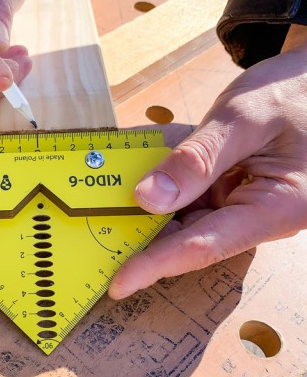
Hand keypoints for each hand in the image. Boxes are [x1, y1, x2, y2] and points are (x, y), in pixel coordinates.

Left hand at [108, 37, 306, 299]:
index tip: (118, 283)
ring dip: (141, 203)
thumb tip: (148, 198)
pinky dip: (156, 176)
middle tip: (90, 229)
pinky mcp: (223, 187)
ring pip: (178, 211)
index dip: (156, 264)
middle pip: (185, 232)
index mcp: (274, 209)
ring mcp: (236, 201)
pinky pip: (183, 187)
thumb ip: (199, 159)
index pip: (204, 246)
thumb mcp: (246, 120)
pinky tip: (128, 160)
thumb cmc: (294, 93)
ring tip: (98, 195)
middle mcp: (251, 214)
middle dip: (138, 232)